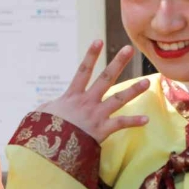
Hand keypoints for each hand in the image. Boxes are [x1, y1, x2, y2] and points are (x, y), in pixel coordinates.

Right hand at [35, 41, 149, 143]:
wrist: (50, 148)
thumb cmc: (44, 131)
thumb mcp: (42, 115)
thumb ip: (48, 108)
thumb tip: (48, 107)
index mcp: (72, 96)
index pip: (83, 71)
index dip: (90, 55)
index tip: (98, 41)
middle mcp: (87, 102)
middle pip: (105, 78)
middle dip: (118, 63)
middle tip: (129, 49)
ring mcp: (96, 115)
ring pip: (118, 99)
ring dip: (133, 90)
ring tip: (146, 82)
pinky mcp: (102, 130)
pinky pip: (121, 124)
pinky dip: (134, 122)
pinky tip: (146, 119)